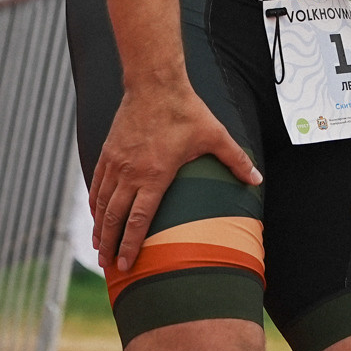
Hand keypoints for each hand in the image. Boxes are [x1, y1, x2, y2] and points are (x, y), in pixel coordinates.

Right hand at [89, 85, 260, 272]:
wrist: (155, 84)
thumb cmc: (187, 111)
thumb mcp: (215, 135)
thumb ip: (236, 160)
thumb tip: (257, 179)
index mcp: (156, 175)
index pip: (139, 220)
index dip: (130, 245)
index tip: (126, 264)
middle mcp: (131, 173)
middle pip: (115, 218)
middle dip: (110, 245)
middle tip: (108, 266)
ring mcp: (116, 163)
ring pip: (102, 204)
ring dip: (99, 228)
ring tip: (98, 248)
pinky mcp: (108, 152)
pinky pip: (97, 184)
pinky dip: (94, 204)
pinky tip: (95, 215)